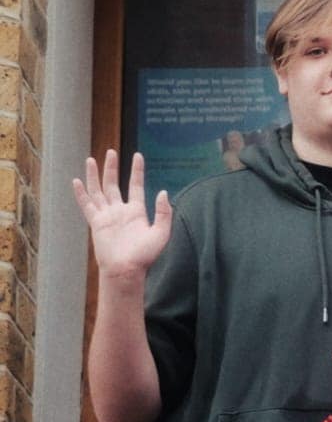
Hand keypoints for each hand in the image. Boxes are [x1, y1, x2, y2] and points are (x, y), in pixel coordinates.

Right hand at [73, 152, 173, 283]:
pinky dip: (82, 193)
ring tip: (91, 159)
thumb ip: (163, 213)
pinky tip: (77, 181)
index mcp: (137, 211)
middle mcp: (120, 211)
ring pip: (99, 190)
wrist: (126, 270)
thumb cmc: (144, 255)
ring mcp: (107, 216)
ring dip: (95, 175)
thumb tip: (163, 192)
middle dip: (112, 168)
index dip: (137, 171)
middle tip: (110, 152)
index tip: (138, 155)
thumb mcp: (161, 232)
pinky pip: (87, 205)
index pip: (136, 185)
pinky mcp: (96, 222)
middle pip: (114, 184)